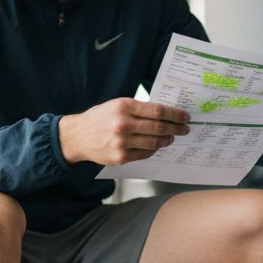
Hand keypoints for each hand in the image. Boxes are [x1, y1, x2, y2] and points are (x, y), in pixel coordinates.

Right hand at [59, 98, 190, 165]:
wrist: (77, 136)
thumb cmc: (99, 118)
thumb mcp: (117, 105)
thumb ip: (138, 108)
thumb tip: (165, 113)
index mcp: (124, 107)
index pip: (157, 111)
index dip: (175, 114)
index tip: (185, 116)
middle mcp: (123, 124)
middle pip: (159, 127)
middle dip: (176, 128)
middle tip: (185, 128)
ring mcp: (122, 142)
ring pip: (154, 142)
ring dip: (167, 140)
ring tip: (172, 137)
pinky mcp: (121, 157)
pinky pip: (145, 154)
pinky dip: (154, 150)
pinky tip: (156, 145)